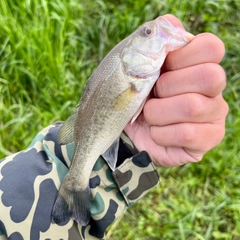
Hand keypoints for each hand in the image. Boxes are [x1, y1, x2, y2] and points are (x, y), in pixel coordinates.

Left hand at [124, 14, 227, 166]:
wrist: (128, 129)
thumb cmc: (134, 94)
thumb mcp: (136, 66)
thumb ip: (153, 42)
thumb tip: (170, 23)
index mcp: (199, 64)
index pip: (211, 47)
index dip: (182, 56)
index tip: (161, 67)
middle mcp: (214, 88)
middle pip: (208, 76)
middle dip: (167, 87)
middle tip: (153, 95)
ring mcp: (214, 114)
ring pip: (192, 107)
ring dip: (157, 113)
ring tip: (150, 116)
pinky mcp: (208, 139)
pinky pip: (186, 133)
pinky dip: (160, 133)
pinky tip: (156, 133)